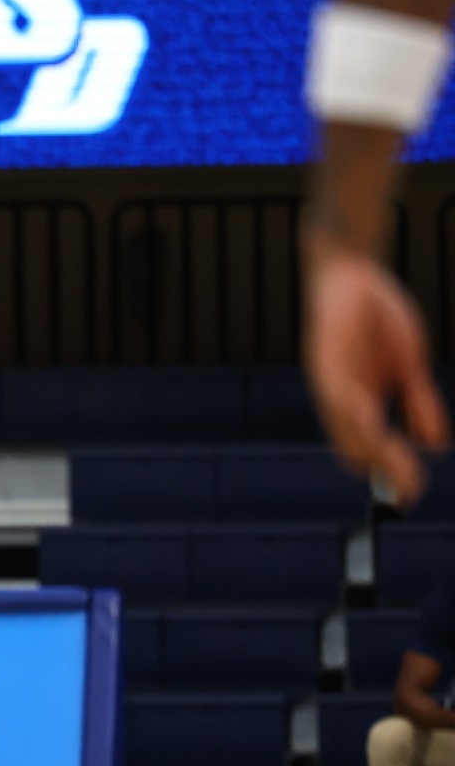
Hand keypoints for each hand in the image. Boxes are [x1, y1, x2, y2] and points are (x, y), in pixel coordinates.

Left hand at [304, 237, 449, 505]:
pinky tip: (385, 441)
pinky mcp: (329, 367)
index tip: (411, 493)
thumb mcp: (407, 366)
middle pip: (354, 452)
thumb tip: (436, 444)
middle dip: (384, 476)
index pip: (364, 451)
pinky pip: (347, 405)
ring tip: (406, 480)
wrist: (351, 271)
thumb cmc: (376, 317)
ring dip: (380, 461)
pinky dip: (367, 428)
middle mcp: (336, 400)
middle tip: (410, 494)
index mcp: (353, 403)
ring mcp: (330, 384)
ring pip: (351, 436)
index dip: (387, 473)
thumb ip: (418, 403)